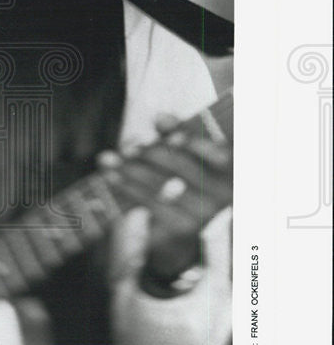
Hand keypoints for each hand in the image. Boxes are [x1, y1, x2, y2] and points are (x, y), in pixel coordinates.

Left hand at [99, 112, 231, 292]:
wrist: (187, 210)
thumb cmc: (190, 163)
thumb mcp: (188, 145)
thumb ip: (177, 130)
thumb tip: (160, 118)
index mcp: (236, 166)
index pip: (220, 154)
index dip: (194, 144)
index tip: (168, 132)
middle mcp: (228, 191)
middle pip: (187, 170)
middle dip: (154, 154)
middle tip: (129, 145)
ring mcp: (208, 212)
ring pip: (166, 187)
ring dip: (133, 171)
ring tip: (108, 158)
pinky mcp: (186, 227)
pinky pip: (154, 204)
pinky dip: (129, 188)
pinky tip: (111, 176)